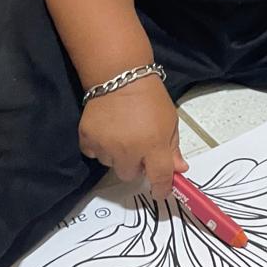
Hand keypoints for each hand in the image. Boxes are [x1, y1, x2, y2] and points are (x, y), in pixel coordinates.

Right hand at [78, 78, 187, 199]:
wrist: (120, 76)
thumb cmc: (150, 98)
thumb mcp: (170, 121)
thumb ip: (173, 148)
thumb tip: (179, 170)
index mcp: (153, 145)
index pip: (160, 178)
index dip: (162, 188)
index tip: (160, 191)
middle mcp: (128, 150)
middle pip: (130, 175)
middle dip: (135, 165)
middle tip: (137, 147)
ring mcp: (105, 146)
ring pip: (110, 165)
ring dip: (116, 155)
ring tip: (120, 134)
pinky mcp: (87, 139)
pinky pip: (93, 154)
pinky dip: (99, 147)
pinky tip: (106, 131)